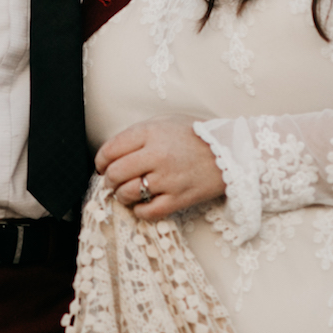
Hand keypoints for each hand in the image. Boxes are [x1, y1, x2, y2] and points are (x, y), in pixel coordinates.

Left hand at [93, 117, 223, 221]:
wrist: (231, 152)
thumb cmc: (196, 135)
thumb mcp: (166, 121)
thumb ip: (139, 133)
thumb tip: (113, 152)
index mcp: (151, 132)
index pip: (110, 149)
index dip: (101, 161)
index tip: (103, 166)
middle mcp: (157, 155)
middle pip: (115, 173)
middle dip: (109, 179)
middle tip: (113, 180)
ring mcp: (168, 179)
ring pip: (127, 194)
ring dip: (121, 195)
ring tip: (127, 192)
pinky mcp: (178, 199)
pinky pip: (147, 211)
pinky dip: (139, 210)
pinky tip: (143, 203)